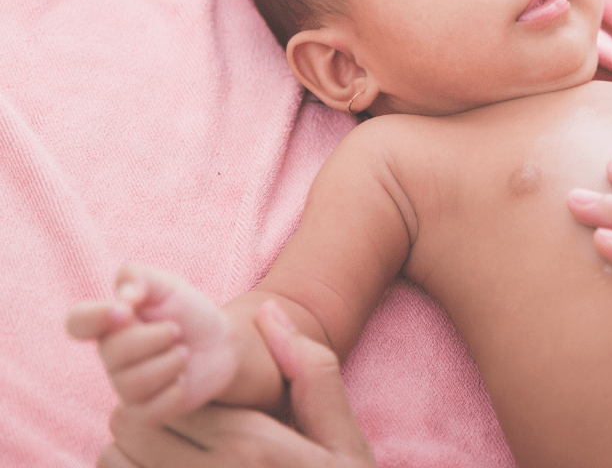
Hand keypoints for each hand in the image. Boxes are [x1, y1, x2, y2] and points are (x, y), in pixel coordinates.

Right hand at [66, 263, 237, 423]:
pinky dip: (174, 393)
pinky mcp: (144, 410)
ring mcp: (125, 385)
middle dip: (156, 337)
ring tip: (184, 353)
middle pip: (113, 353)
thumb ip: (139, 277)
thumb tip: (123, 295)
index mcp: (110, 323)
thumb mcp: (168, 285)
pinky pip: (148, 411)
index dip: (94, 317)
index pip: (77, 322)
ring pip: (133, 383)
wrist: (222, 344)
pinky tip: (183, 380)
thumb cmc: (188, 313)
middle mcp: (111, 356)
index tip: (126, 311)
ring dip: (170, 363)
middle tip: (178, 331)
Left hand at [96, 300, 375, 467]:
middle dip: (147, 415)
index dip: (175, 386)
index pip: (173, 394)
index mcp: (251, 448)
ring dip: (132, 452)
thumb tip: (270, 313)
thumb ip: (311, 373)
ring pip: (114, 460)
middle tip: (178, 423)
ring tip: (169, 453)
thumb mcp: (343, 438)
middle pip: (131, 425)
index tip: (193, 392)